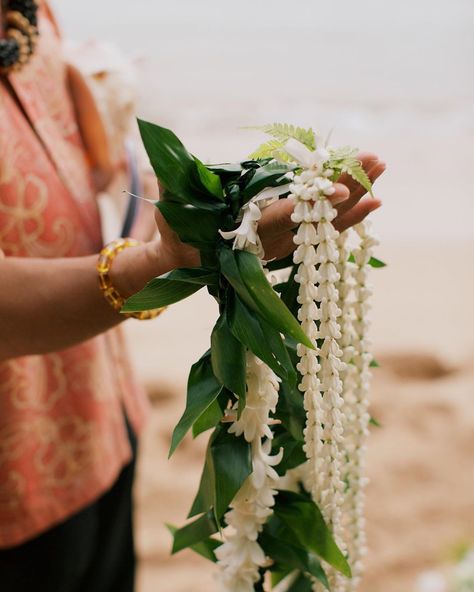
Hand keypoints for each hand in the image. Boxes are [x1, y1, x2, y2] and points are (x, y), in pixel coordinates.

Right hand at [153, 153, 384, 270]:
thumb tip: (165, 167)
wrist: (186, 263)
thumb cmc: (177, 234)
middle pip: (317, 215)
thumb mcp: (171, 210)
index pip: (287, 217)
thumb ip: (172, 186)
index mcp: (247, 232)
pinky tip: (372, 198)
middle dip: (348, 187)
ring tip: (382, 168)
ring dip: (356, 195)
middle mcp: (272, 239)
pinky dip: (349, 215)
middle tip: (377, 160)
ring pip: (326, 222)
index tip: (346, 192)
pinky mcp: (290, 240)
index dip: (315, 205)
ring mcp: (285, 241)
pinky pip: (325, 228)